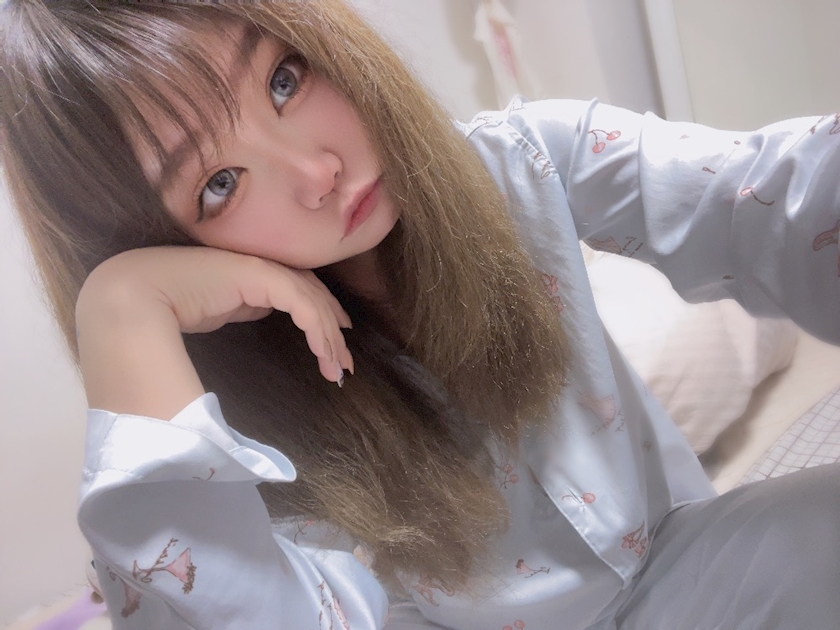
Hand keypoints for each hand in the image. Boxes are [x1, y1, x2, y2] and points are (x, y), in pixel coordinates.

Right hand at [76, 246, 352, 417]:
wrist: (132, 297)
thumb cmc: (162, 310)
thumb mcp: (215, 311)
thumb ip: (241, 306)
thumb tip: (261, 310)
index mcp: (248, 274)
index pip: (296, 292)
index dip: (320, 318)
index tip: (333, 347)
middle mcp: (258, 266)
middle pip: (311, 294)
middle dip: (333, 330)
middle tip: (343, 364)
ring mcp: (259, 266)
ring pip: (311, 299)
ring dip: (329, 336)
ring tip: (337, 368)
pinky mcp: (257, 273)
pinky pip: (300, 301)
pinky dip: (317, 326)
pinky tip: (323, 351)